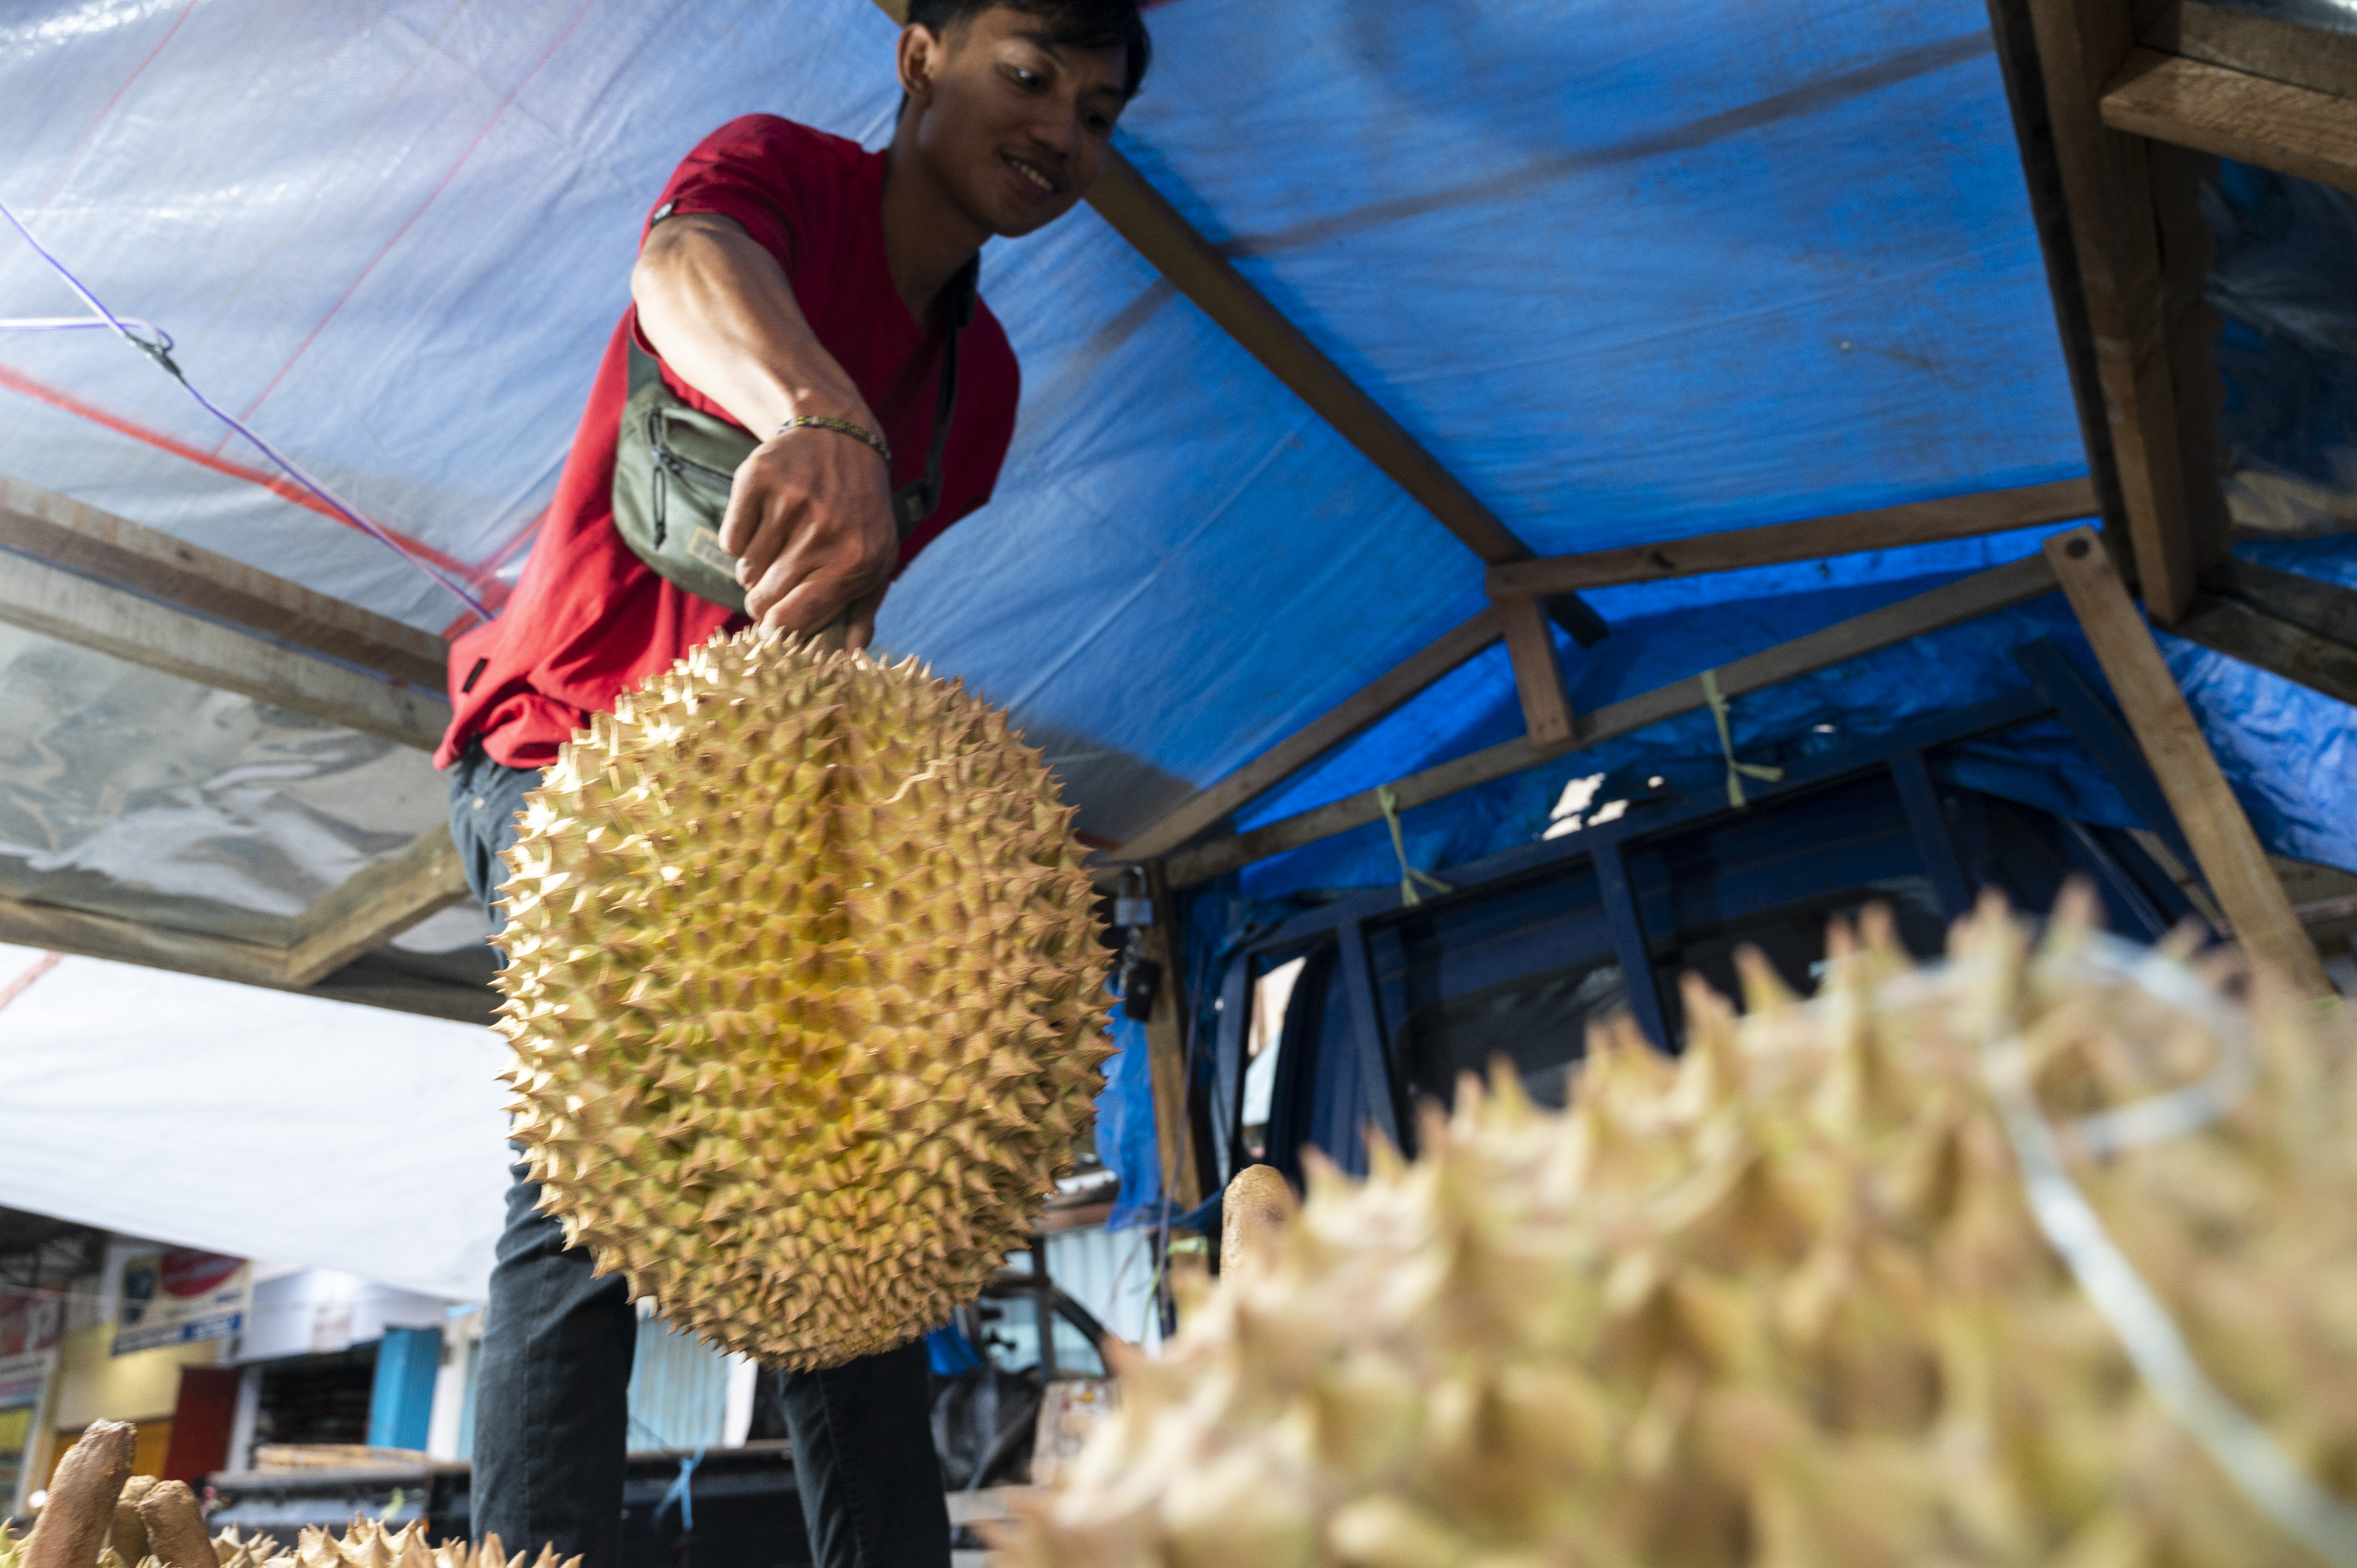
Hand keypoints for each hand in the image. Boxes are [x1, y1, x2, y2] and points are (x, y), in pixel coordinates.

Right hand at [719, 419, 898, 637]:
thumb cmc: (859, 512)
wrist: (840, 437)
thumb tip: (848, 658)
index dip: (776, 631)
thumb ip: (862, 612)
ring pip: (746, 571)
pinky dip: (741, 539)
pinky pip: (731, 540)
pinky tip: (765, 522)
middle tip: (773, 587)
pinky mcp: (758, 480)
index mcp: (856, 561)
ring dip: (755, 568)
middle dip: (763, 602)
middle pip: (764, 598)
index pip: (796, 617)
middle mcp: (824, 532)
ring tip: (779, 545)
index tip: (771, 632)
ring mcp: (790, 503)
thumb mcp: (876, 559)